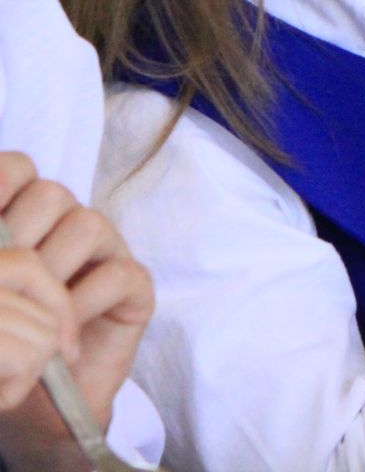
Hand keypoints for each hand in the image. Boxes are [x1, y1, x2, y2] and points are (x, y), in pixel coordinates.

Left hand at [0, 153, 153, 471]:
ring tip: (32, 312)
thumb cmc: (2, 349)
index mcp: (24, 219)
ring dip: (51, 270)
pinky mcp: (135, 288)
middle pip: (51, 194)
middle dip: (19, 234)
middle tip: (6, 278)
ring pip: (87, 225)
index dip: (2, 180)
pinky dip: (83, 302)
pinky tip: (61, 336)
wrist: (33, 412)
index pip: (17, 168)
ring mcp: (104, 253)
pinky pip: (118, 273)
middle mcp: (65, 227)